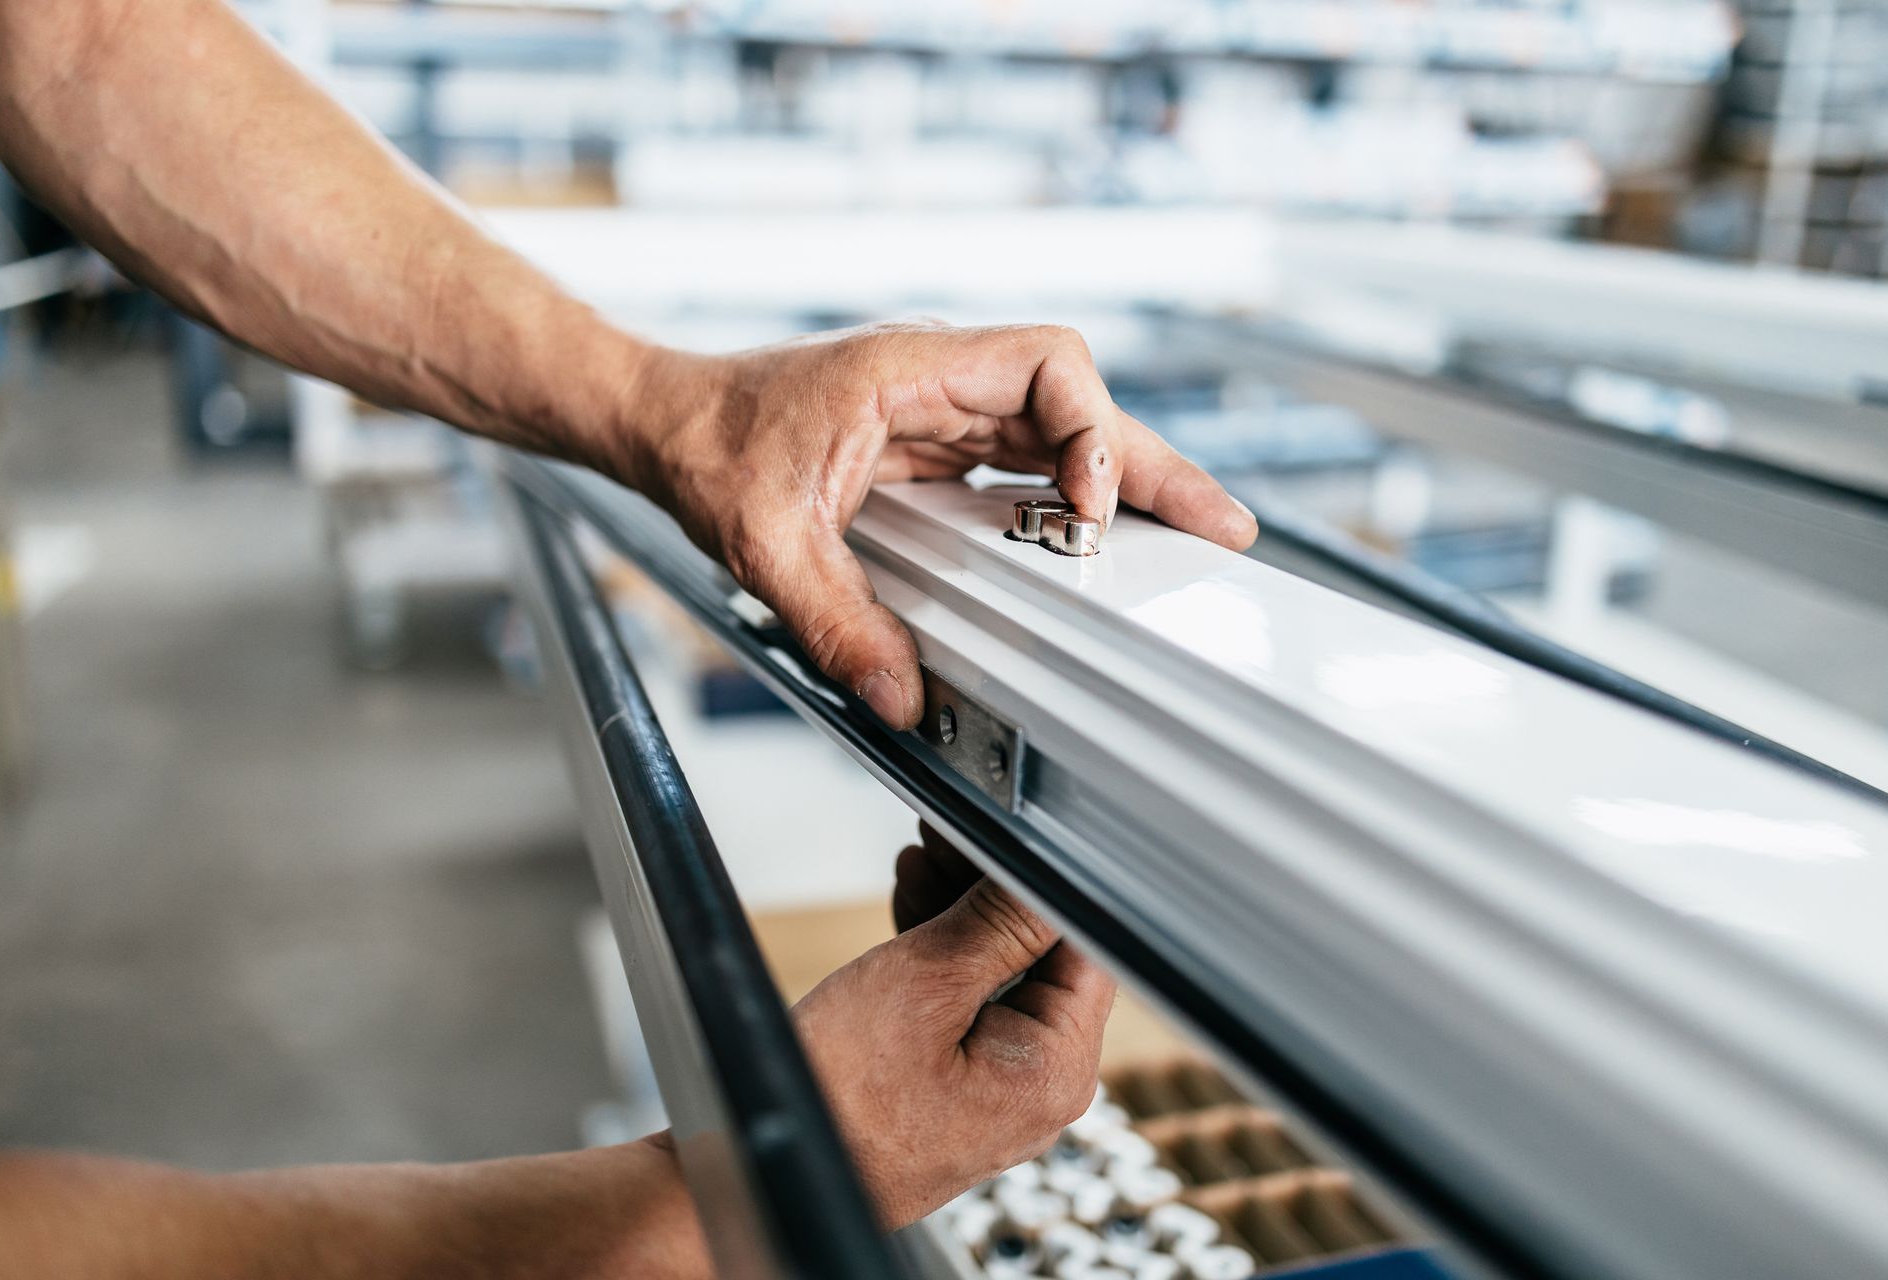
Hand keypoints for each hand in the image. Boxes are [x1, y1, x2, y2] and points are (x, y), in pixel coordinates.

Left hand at [619, 323, 1257, 728]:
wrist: (665, 423)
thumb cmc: (707, 445)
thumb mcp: (764, 542)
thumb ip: (836, 619)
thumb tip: (903, 698)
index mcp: (910, 371)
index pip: (1047, 364)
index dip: (1089, 430)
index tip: (1086, 507)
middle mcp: (942, 382)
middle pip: (1078, 405)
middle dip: (1148, 466)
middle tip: (1221, 528)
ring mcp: (943, 412)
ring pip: (1062, 435)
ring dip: (1120, 484)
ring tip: (1188, 538)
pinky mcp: (935, 447)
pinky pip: (1025, 466)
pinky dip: (1070, 501)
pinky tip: (1097, 546)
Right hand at [791, 826, 1114, 1227]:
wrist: (765, 1177)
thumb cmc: (840, 1102)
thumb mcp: (924, 983)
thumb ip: (998, 921)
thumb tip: (1046, 872)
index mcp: (1053, 1067)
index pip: (1080, 943)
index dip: (1038, 877)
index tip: (997, 836)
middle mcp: (1040, 1086)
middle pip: (1040, 957)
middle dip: (991, 889)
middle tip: (945, 840)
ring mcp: (1001, 1091)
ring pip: (999, 976)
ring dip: (961, 914)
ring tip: (920, 862)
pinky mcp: (961, 1090)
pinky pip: (968, 1008)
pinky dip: (943, 958)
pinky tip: (912, 909)